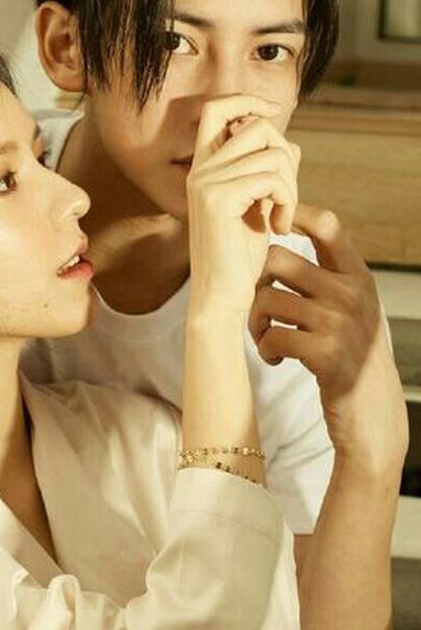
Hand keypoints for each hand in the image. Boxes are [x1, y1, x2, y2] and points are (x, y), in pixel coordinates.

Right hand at [187, 95, 299, 312]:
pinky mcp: (218, 198)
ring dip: (291, 185)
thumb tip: (287, 143)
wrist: (220, 297)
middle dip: (286, 155)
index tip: (274, 111)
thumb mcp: (255, 206)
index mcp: (202, 169)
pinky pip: (272, 177)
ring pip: (272, 152)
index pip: (217, 108)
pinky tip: (281, 227)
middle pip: (258, 126)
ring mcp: (205, 182)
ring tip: (285, 216)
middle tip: (286, 195)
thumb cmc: (239, 258)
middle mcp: (199, 170)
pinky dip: (288, 200)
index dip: (247, 100)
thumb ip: (264, 172)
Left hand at [249, 204, 407, 467]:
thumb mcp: (352, 311)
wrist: (373, 414)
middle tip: (259, 311)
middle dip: (255, 284)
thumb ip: (329, 280)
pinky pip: (272, 336)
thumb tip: (283, 241)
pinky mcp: (326, 354)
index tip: (272, 225)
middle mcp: (352, 293)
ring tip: (266, 340)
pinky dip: (265, 349)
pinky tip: (276, 360)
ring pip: (267, 300)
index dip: (296, 215)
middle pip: (278, 260)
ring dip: (256, 323)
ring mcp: (340, 322)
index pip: (328, 225)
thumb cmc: (351, 359)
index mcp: (359, 276)